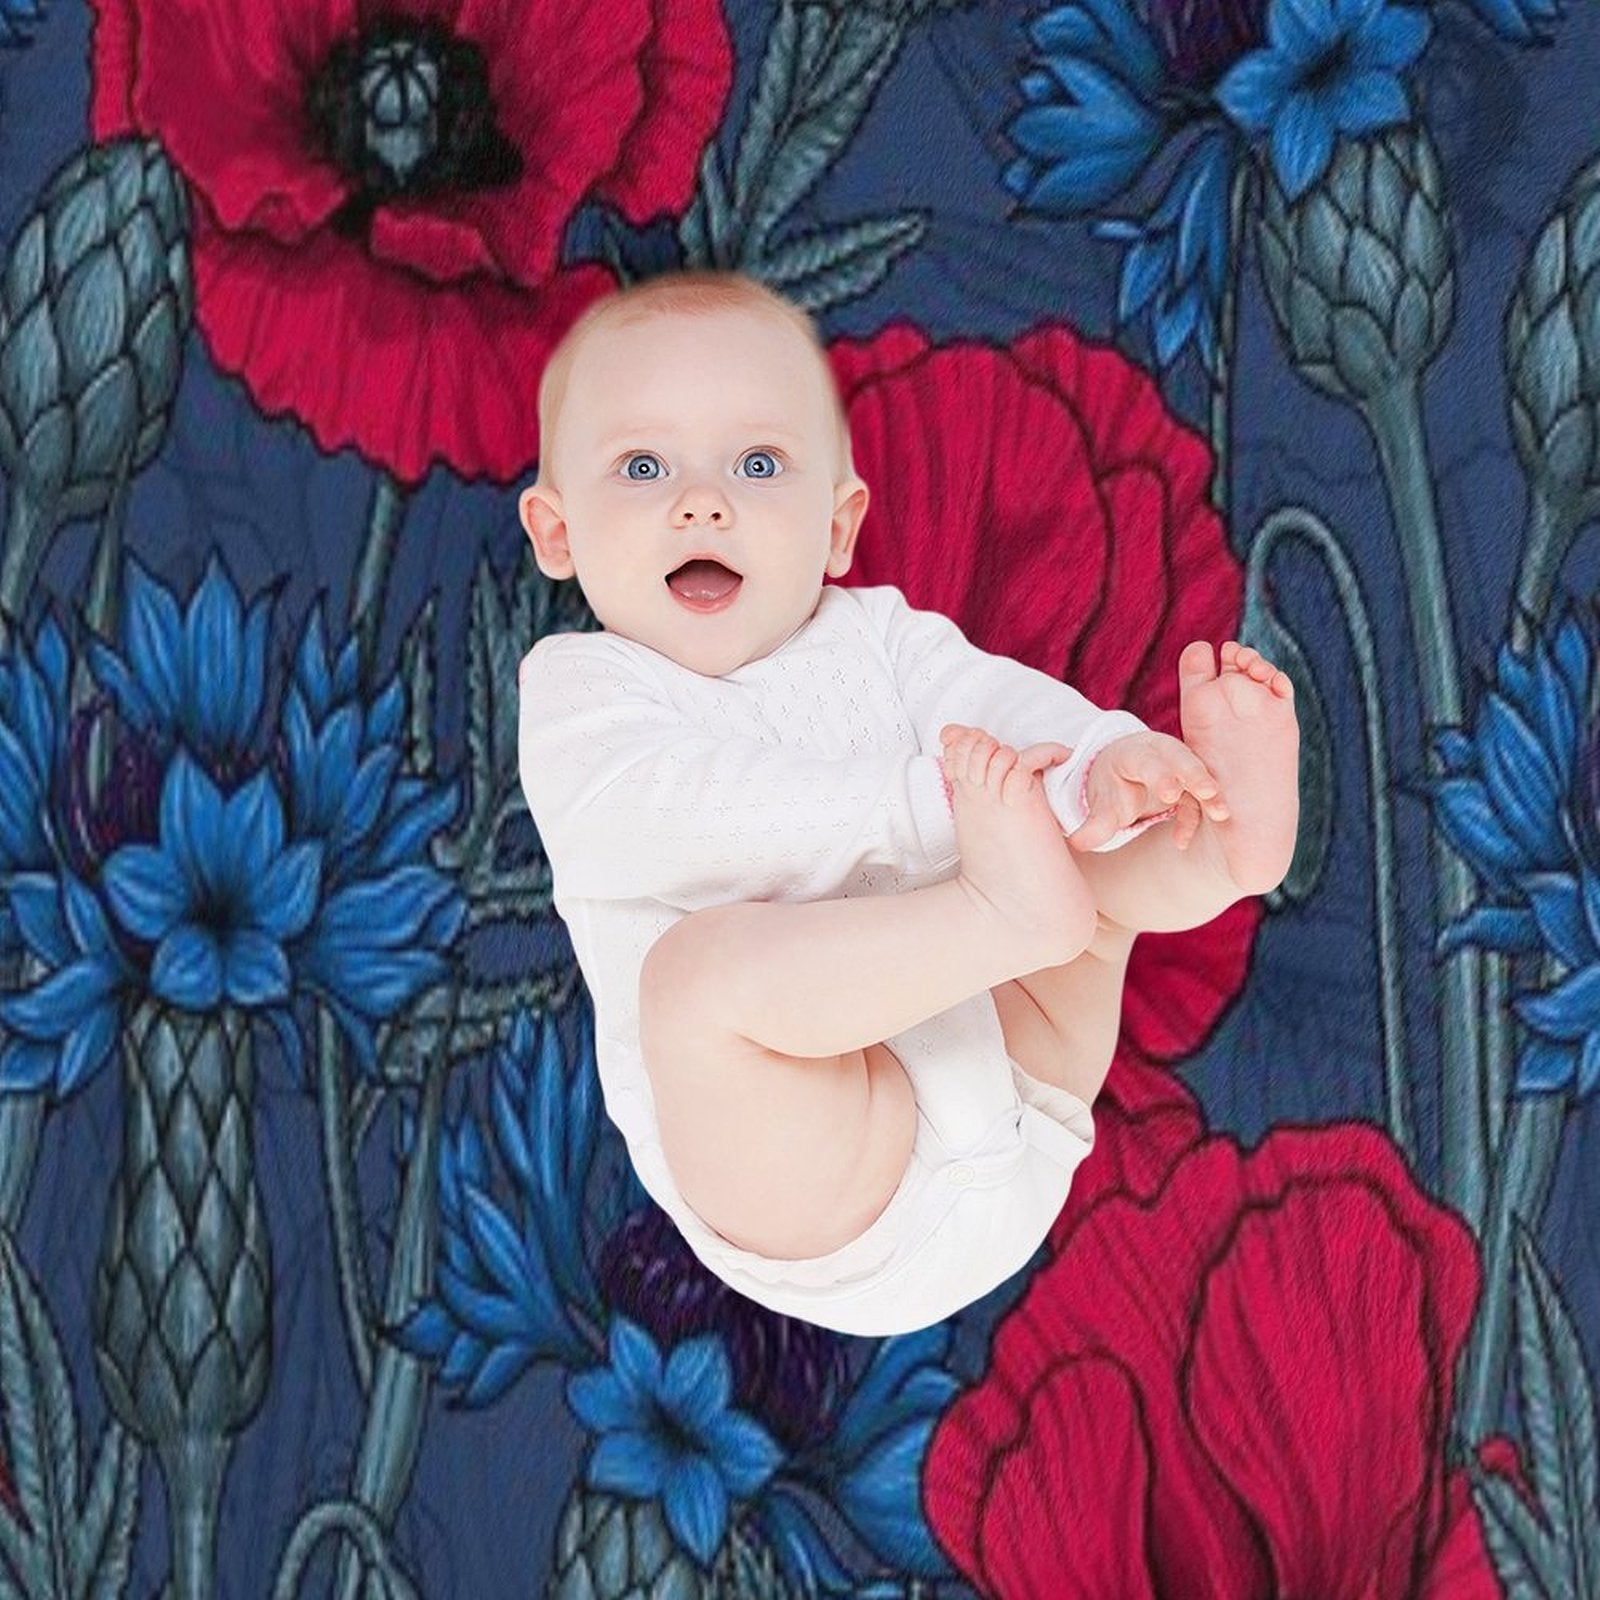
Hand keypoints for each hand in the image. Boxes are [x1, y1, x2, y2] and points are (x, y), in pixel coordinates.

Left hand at [1068, 730, 1228, 852]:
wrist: (1122, 771)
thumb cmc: (1112, 785)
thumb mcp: (1101, 802)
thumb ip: (1094, 824)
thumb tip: (1077, 843)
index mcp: (1133, 754)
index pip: (1148, 761)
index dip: (1160, 775)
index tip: (1170, 793)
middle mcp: (1160, 753)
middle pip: (1181, 759)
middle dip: (1195, 775)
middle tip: (1208, 792)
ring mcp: (1179, 765)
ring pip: (1199, 775)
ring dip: (1210, 794)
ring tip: (1221, 814)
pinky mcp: (1191, 781)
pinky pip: (1198, 798)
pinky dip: (1196, 817)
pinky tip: (1180, 842)